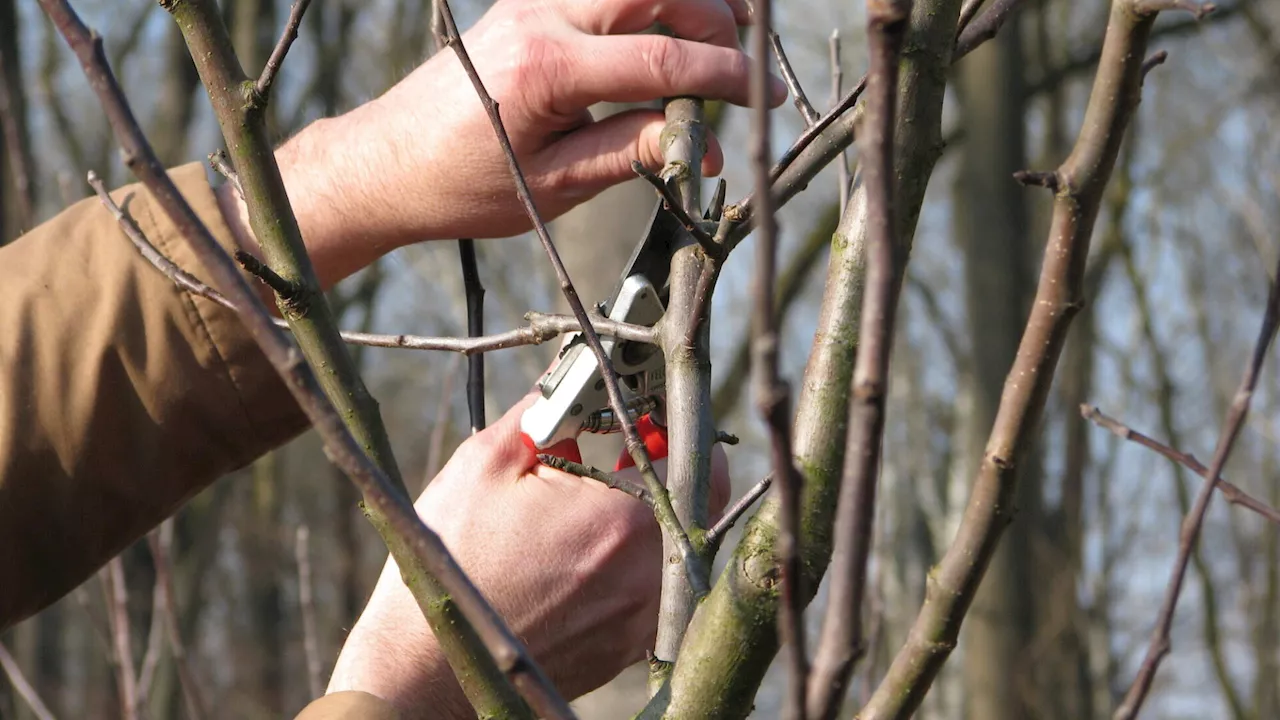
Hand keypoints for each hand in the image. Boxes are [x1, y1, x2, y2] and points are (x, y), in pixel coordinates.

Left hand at [229, 0, 785, 286]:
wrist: (388, 163)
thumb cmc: (462, 185)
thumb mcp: (554, 185)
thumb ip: (630, 153)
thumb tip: (702, 143)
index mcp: (547, 70)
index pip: (663, 61)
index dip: (725, 79)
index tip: (766, 97)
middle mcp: (539, 18)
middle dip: (714, 19)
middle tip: (745, 65)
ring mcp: (531, 4)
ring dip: (684, 3)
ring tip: (721, 44)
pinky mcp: (527, 6)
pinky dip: (647, 6)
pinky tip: (672, 33)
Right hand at [326, 394, 729, 716]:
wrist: (426, 664)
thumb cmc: (452, 560)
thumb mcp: (488, 463)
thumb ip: (545, 410)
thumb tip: (573, 378)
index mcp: (624, 521)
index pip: (693, 456)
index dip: (679, 425)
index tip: (653, 411)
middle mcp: (650, 573)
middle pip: (697, 502)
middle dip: (670, 465)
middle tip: (634, 442)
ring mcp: (642, 617)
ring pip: (678, 544)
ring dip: (654, 509)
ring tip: (606, 489)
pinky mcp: (628, 646)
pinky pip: (656, 585)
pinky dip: (637, 554)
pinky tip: (590, 540)